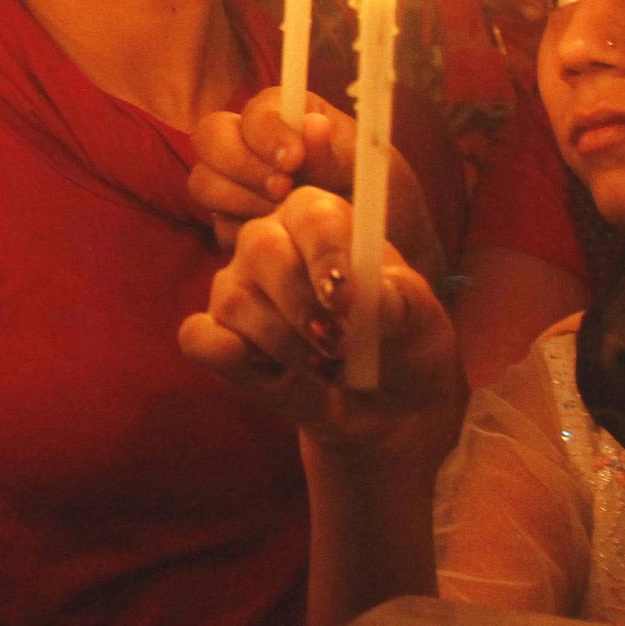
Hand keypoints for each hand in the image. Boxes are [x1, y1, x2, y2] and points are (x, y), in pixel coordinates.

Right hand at [179, 187, 464, 459]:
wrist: (391, 411)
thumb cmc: (406, 346)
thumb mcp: (425, 324)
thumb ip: (401, 301)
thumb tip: (365, 297)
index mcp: (322, 221)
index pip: (311, 215)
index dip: (326, 255)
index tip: (347, 302)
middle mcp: (270, 242)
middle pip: (261, 247)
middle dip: (301, 305)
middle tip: (340, 346)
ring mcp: (237, 287)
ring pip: (236, 300)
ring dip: (284, 346)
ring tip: (325, 371)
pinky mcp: (218, 335)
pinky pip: (198, 337)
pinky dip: (230, 357)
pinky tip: (273, 375)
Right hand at [191, 90, 442, 280]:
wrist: (384, 263)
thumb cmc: (386, 207)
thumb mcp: (376, 176)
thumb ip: (337, 153)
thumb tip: (311, 125)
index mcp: (293, 118)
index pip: (257, 109)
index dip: (267, 131)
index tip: (295, 160)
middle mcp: (255, 145)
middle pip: (212, 135)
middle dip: (240, 164)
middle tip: (281, 192)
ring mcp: (239, 185)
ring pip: (204, 180)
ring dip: (237, 199)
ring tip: (279, 219)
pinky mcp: (233, 223)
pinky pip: (216, 224)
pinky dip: (239, 234)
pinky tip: (275, 244)